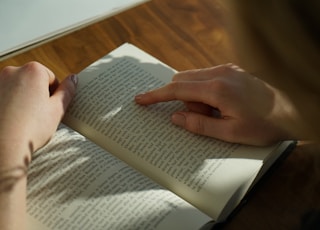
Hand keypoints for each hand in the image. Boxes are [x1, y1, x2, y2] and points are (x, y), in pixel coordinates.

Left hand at [0, 62, 76, 163]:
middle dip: (38, 95)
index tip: (51, 109)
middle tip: (39, 115)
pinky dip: (9, 103)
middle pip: (34, 80)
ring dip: (23, 99)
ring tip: (24, 119)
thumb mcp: (57, 110)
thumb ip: (67, 91)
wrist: (2, 147)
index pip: (51, 78)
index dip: (54, 95)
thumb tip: (73, 79)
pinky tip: (11, 119)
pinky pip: (4, 95)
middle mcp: (13, 71)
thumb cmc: (30, 129)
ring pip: (18, 88)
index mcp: (33, 71)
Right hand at [135, 64, 295, 145]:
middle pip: (182, 81)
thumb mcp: (230, 133)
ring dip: (195, 97)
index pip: (177, 90)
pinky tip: (222, 104)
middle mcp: (220, 73)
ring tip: (219, 113)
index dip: (156, 95)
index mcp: (217, 89)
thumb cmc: (264, 124)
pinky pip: (206, 77)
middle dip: (183, 100)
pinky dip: (204, 92)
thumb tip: (176, 118)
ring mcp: (226, 69)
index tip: (140, 99)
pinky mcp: (231, 70)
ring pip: (193, 79)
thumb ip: (199, 125)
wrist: (292, 109)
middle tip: (204, 117)